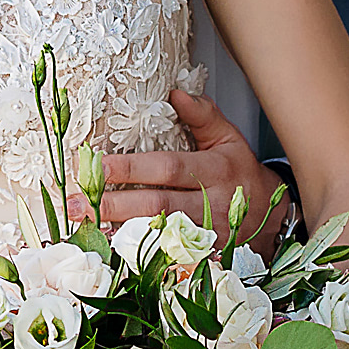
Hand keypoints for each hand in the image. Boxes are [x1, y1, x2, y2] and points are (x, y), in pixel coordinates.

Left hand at [78, 90, 284, 247]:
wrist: (271, 216)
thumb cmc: (240, 172)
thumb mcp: (228, 138)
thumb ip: (203, 115)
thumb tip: (175, 93)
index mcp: (215, 170)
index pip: (168, 168)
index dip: (132, 168)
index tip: (98, 165)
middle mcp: (211, 203)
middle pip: (157, 204)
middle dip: (114, 204)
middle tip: (77, 202)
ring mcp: (206, 234)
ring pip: (158, 233)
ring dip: (118, 230)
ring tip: (83, 224)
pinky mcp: (202, 255)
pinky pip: (165, 254)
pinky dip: (136, 252)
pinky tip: (108, 245)